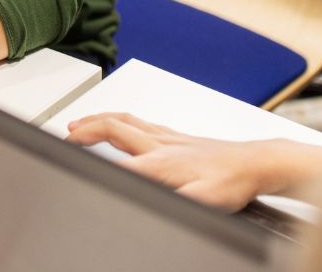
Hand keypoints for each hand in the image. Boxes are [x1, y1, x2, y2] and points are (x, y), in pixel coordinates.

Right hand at [65, 114, 321, 208]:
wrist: (257, 164)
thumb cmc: (233, 183)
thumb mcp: (200, 202)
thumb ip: (169, 199)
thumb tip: (139, 198)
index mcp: (160, 163)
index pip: (115, 163)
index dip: (88, 161)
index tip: (66, 158)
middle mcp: (160, 145)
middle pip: (113, 129)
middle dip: (85, 130)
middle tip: (64, 134)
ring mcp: (169, 137)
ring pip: (125, 121)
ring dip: (98, 119)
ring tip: (79, 122)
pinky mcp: (178, 135)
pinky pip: (140, 122)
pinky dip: (121, 119)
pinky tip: (122, 123)